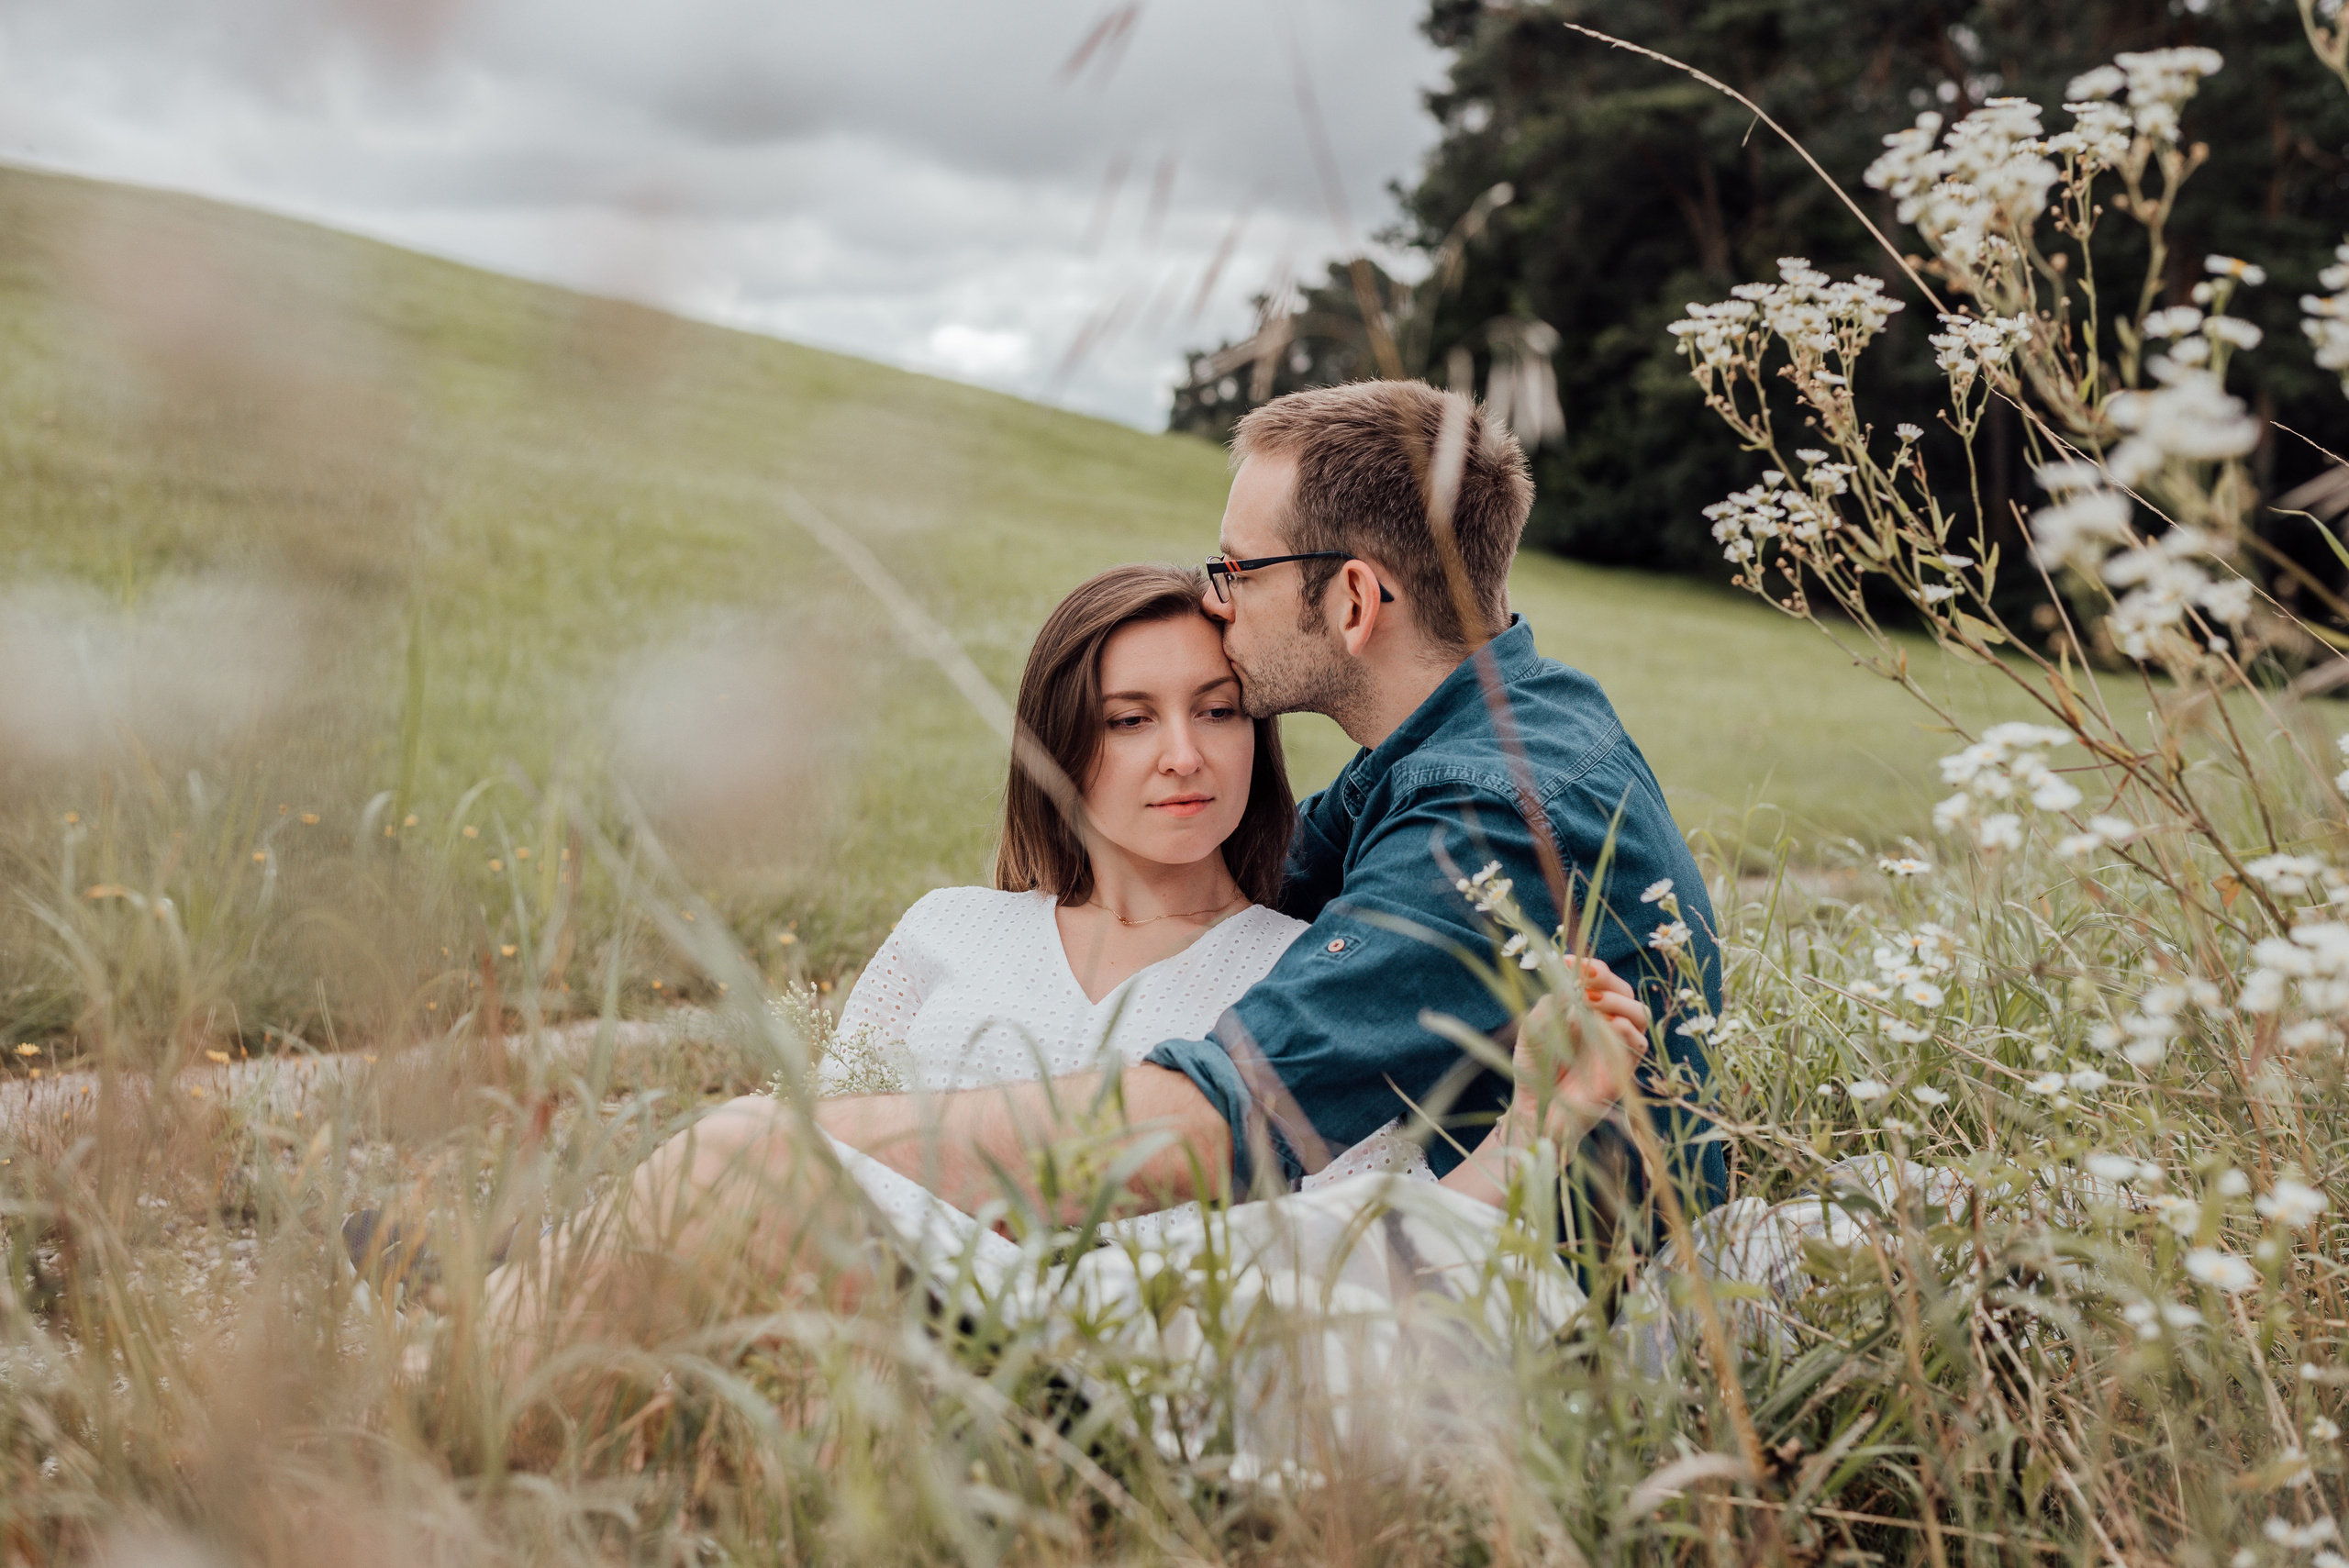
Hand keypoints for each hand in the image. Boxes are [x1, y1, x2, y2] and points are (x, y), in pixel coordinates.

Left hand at [1512, 957, 1650, 1126]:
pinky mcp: (1623, 1070)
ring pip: (1638, 1014)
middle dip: (1607, 978)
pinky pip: (1638, 1044)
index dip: (1589, 967)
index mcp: (1585, 1011)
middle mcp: (1605, 1025)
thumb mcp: (1533, 1030)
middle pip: (1624, 991)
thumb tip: (1568, 982)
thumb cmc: (1534, 1069)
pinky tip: (1605, 1024)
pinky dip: (1625, 1029)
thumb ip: (1550, 1006)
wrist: (1535, 1109)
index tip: (1566, 961)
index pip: (1599, 980)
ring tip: (1592, 1001)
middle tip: (1586, 976)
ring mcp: (1616, 1046)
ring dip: (1618, 1001)